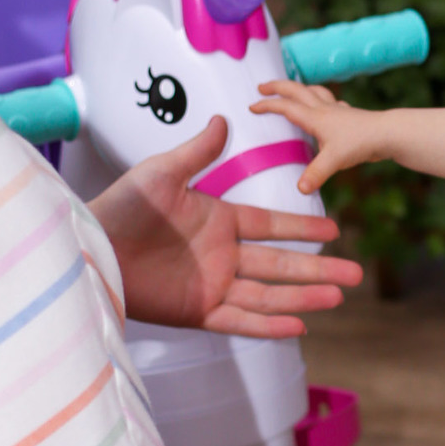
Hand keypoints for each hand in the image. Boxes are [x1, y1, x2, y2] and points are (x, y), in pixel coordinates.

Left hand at [89, 116, 362, 336]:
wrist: (89, 248)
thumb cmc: (119, 209)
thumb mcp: (161, 173)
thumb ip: (197, 152)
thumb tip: (223, 119)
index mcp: (217, 221)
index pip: (271, 225)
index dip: (303, 228)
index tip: (336, 232)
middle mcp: (221, 256)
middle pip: (281, 264)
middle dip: (319, 269)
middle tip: (356, 274)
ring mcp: (211, 286)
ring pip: (269, 294)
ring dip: (303, 297)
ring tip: (338, 297)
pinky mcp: (196, 312)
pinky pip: (240, 320)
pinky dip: (269, 325)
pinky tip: (300, 326)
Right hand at [251, 79, 385, 194]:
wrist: (389, 134)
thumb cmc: (361, 143)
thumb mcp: (334, 160)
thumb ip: (315, 174)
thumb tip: (300, 188)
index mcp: (316, 117)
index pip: (286, 107)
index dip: (268, 105)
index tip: (252, 106)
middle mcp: (325, 110)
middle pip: (297, 90)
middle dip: (278, 86)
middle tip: (263, 86)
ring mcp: (338, 111)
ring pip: (315, 92)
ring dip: (301, 89)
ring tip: (293, 90)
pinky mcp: (350, 116)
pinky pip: (332, 103)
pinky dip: (324, 102)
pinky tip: (328, 108)